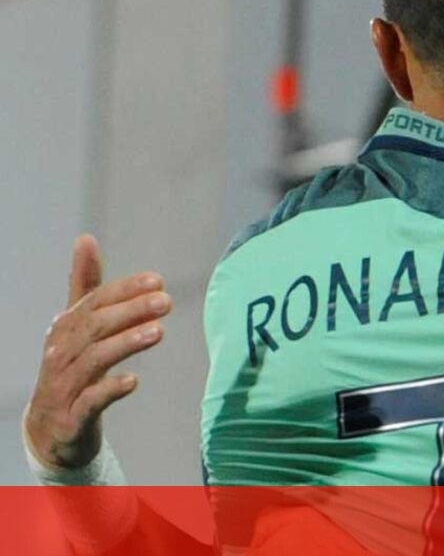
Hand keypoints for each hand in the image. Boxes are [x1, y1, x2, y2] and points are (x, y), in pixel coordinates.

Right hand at [24, 235, 171, 469]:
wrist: (52, 430)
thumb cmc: (71, 367)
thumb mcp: (78, 326)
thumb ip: (85, 285)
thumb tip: (85, 238)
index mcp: (65, 328)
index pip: (95, 302)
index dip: (125, 290)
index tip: (158, 281)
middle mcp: (60, 353)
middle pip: (95, 327)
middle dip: (130, 311)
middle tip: (166, 302)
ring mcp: (64, 386)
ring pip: (92, 360)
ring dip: (125, 343)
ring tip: (159, 332)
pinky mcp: (71, 418)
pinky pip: (89, 402)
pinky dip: (109, 389)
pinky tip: (133, 380)